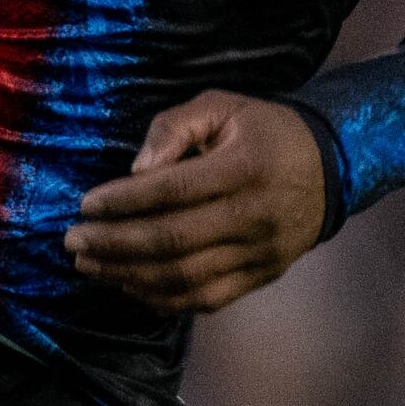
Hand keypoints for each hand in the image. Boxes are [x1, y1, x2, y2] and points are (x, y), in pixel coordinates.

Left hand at [64, 93, 327, 314]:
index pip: (173, 191)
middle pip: (173, 241)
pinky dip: (160, 298)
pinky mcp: (261, 277)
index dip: (124, 201)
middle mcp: (255, 216)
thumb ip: (174, 127)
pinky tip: (127, 284)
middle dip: (114, 244)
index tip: (85, 205)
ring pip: (184, 277)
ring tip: (89, 264)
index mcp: (245, 168)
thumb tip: (135, 171)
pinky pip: (204, 299)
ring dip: (128, 275)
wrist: (331, 169)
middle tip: (73, 241)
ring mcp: (260, 254)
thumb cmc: (263, 131)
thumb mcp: (223, 106)